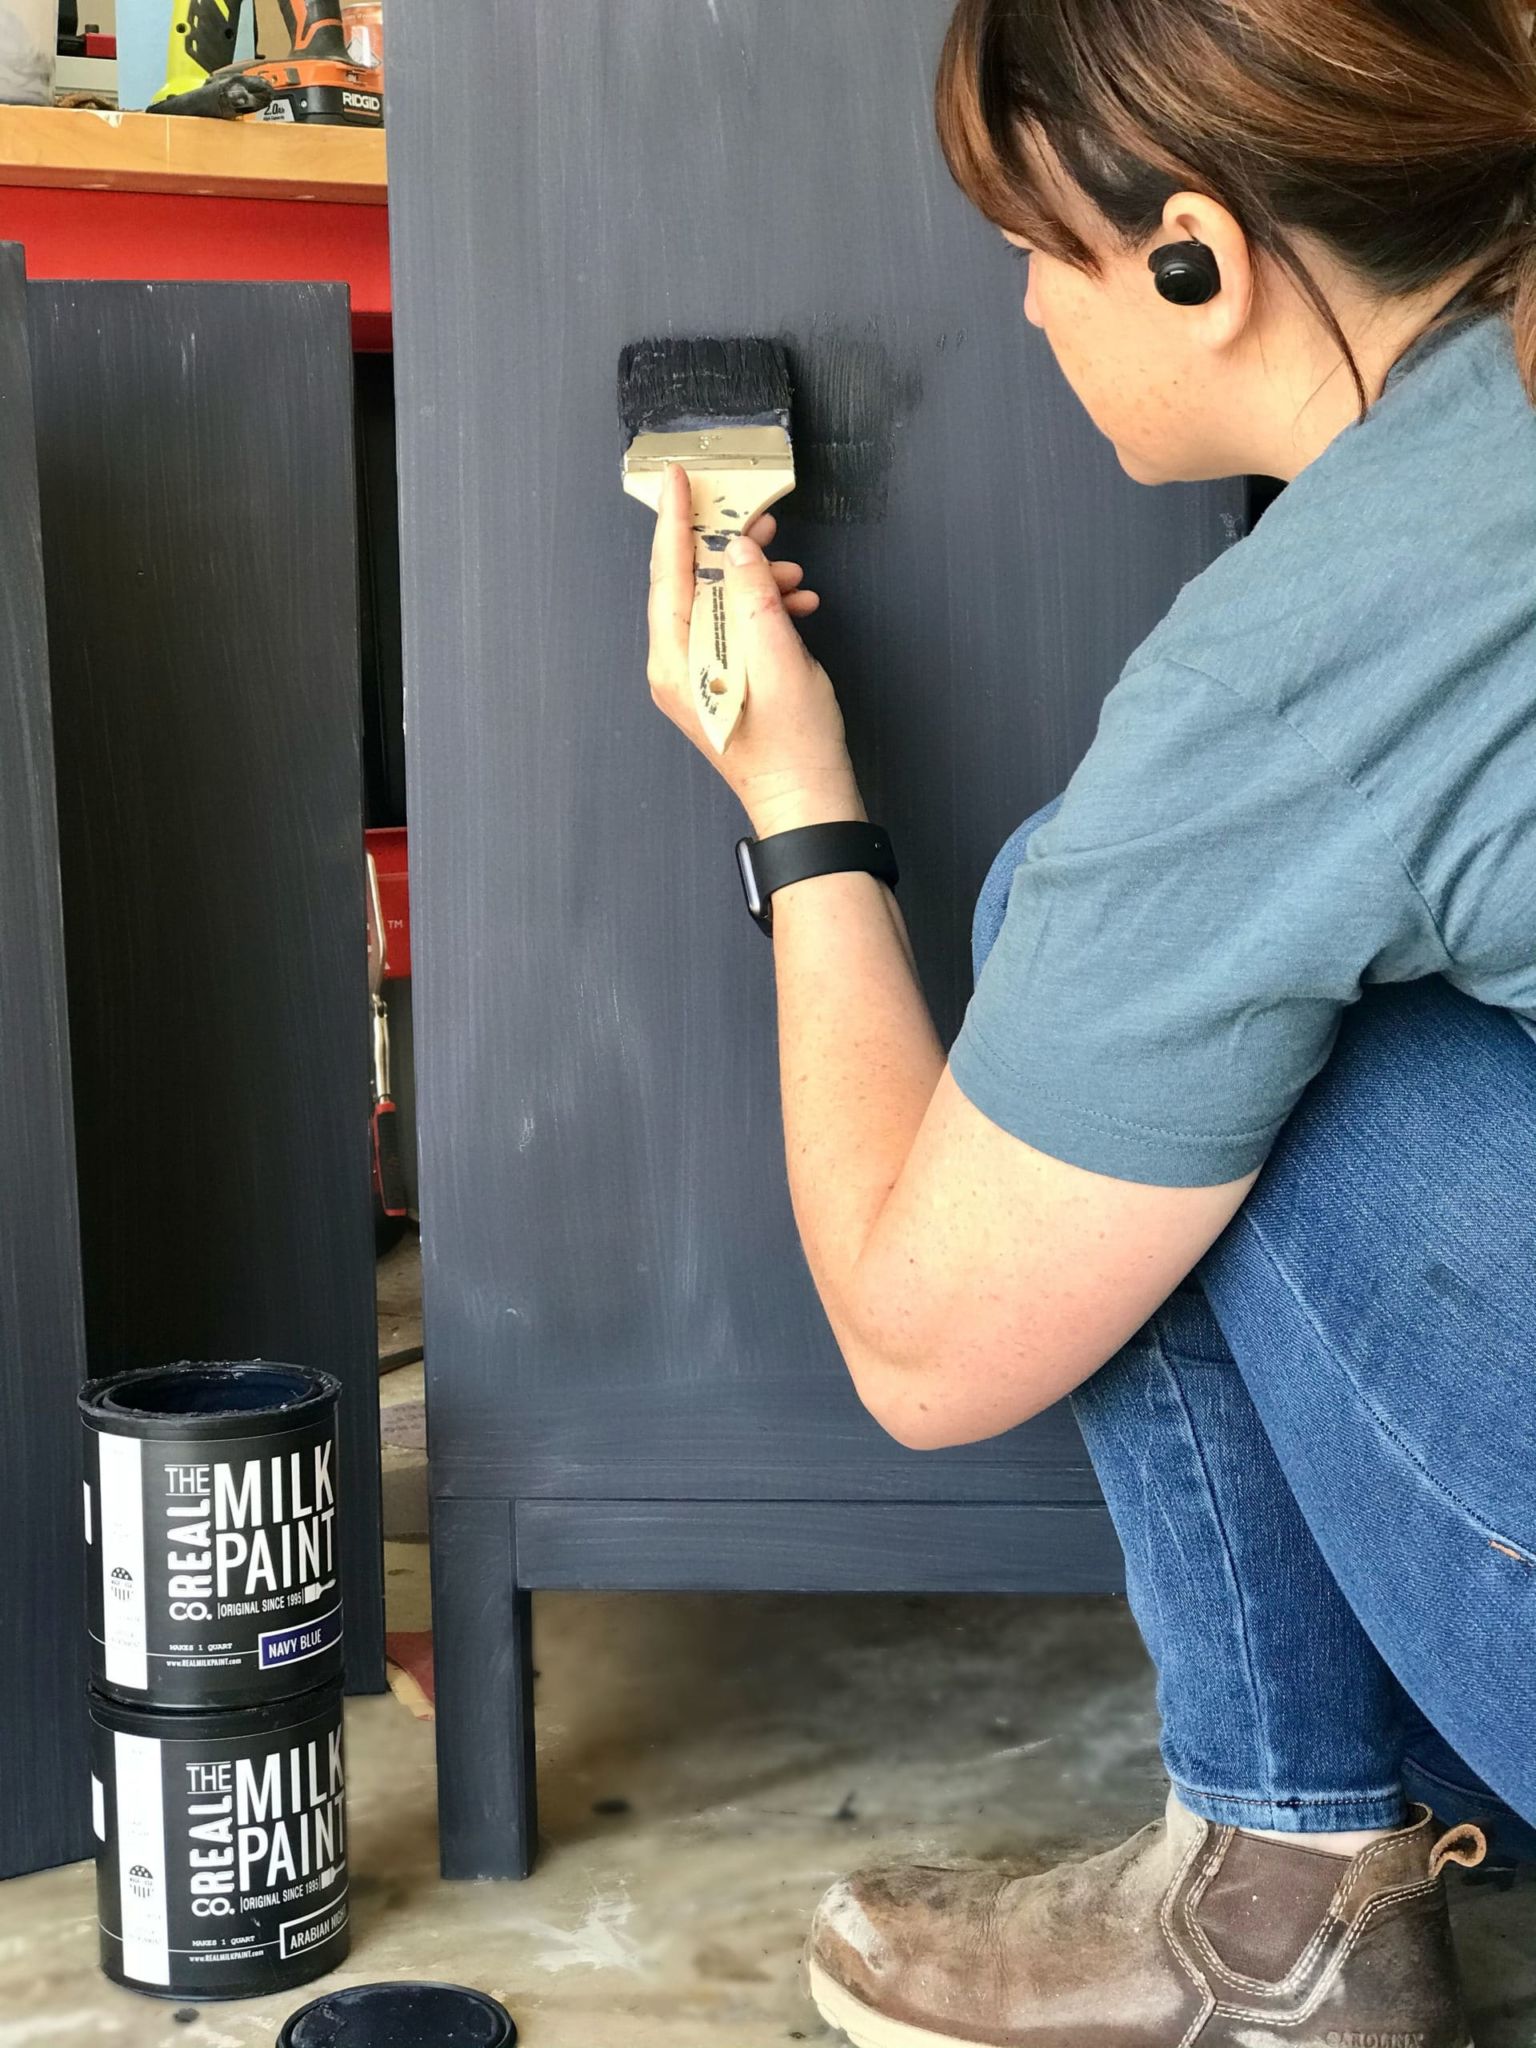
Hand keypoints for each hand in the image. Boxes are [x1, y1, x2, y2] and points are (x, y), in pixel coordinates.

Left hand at [646, 463, 865, 836]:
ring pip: (717, 603)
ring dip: (754, 582)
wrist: (808, 802)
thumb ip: (756, 597)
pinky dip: (762, 611)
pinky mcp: (719, 682)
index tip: (677, 482)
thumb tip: (741, 550)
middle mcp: (675, 669)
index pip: (667, 575)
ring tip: (793, 578)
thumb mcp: (780, 659)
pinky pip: (732, 628)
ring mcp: (696, 677)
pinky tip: (796, 606)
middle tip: (756, 518)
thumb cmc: (792, 749)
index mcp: (675, 664)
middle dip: (728, 548)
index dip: (674, 523)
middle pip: (689, 585)